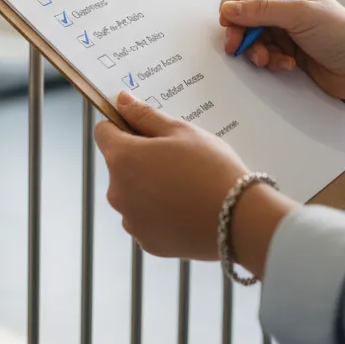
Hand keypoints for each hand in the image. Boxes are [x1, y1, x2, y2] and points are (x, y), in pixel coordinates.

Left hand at [95, 93, 296, 276]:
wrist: (240, 221)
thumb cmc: (212, 169)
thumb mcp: (181, 131)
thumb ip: (145, 115)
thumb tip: (121, 101)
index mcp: (122, 158)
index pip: (103, 133)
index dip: (122, 127)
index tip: (145, 131)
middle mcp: (117, 191)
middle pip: (119, 165)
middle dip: (140, 159)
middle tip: (176, 160)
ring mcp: (131, 220)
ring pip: (132, 194)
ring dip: (148, 188)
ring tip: (184, 187)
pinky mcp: (147, 242)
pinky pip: (146, 219)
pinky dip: (159, 213)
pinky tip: (185, 210)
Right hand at [220, 0, 344, 107]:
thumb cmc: (342, 34)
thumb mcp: (299, 15)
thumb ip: (261, 11)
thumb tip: (228, 9)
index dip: (234, 3)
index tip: (227, 20)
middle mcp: (284, 9)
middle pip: (245, 16)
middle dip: (241, 33)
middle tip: (236, 47)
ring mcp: (286, 33)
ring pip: (253, 39)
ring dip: (257, 51)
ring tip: (269, 60)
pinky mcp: (288, 54)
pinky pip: (265, 56)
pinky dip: (271, 62)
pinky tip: (288, 66)